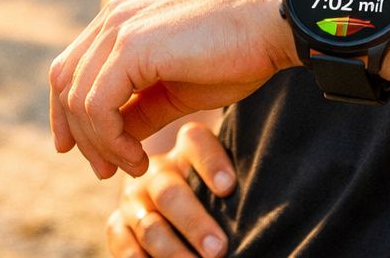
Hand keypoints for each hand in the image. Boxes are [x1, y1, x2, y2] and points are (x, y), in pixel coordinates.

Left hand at [49, 0, 293, 177]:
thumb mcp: (176, 89)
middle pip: (64, 84)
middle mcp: (112, 18)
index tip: (80, 152)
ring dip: (100, 144)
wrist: (269, 27)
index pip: (69, 70)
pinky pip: (98, 105)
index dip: (66, 115)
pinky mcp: (131, 46)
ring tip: (133, 166)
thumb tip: (115, 138)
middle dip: (79, 135)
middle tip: (106, 171)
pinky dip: (111, 140)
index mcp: (119, 20)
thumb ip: (140, 108)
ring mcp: (119, 29)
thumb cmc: (234, 55)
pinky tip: (138, 157)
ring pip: (78, 99)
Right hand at [106, 123, 235, 257]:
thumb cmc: (218, 196)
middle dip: (194, 222)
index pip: (196, 142)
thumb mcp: (226, 181)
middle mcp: (156, 170)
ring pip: (149, 224)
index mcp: (187, 149)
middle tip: (218, 249)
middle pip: (169, 191)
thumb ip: (235, 184)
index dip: (211, 163)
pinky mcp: (117, 226)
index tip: (229, 188)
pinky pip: (121, 242)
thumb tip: (271, 205)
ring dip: (172, 251)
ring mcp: (133, 199)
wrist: (175, 205)